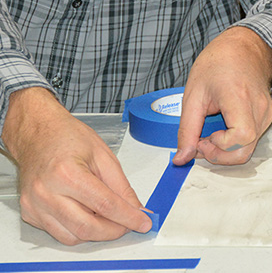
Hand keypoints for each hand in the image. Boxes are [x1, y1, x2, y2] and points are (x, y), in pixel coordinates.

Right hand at [2, 87, 151, 244]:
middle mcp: (47, 193)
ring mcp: (35, 206)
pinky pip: (59, 233)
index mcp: (67, 173)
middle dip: (113, 231)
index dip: (127, 217)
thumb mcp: (103, 154)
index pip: (104, 205)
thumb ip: (120, 185)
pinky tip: (89, 215)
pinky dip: (78, 230)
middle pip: (87, 227)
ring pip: (72, 237)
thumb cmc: (68, 137)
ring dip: (97, 233)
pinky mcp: (29, 214)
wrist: (37, 133)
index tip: (143, 222)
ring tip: (110, 218)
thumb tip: (135, 208)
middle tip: (129, 225)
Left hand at [173, 26, 271, 165]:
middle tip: (202, 142)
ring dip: (226, 149)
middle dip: (220, 155)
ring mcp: (267, 111)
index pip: (241, 136)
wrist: (243, 48)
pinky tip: (224, 128)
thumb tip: (182, 157)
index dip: (220, 146)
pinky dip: (236, 142)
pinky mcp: (269, 115)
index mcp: (239, 96)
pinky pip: (253, 139)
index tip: (203, 139)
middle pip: (245, 150)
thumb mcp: (193, 94)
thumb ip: (187, 129)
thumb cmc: (219, 63)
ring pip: (249, 148)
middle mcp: (259, 106)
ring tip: (212, 133)